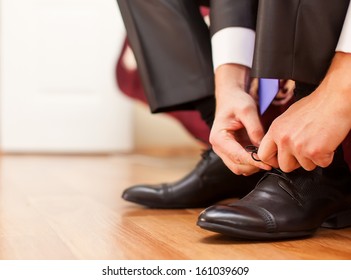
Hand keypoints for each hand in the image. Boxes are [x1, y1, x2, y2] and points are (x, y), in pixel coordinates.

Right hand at [210, 65, 271, 174]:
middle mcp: (218, 147)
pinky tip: (262, 156)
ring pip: (239, 168)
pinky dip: (252, 164)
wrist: (230, 98)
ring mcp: (224, 151)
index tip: (269, 164)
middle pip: (237, 166)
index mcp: (218, 137)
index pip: (237, 155)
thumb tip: (262, 148)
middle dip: (254, 166)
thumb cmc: (236, 102)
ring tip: (268, 158)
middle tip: (272, 161)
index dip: (253, 161)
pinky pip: (241, 164)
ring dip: (254, 167)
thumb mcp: (247, 110)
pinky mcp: (231, 152)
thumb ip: (255, 129)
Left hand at [258, 52, 350, 171]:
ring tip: (318, 141)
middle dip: (296, 163)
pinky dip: (327, 156)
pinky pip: (321, 164)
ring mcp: (298, 147)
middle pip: (284, 166)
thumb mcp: (288, 117)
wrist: (335, 100)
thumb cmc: (316, 105)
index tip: (280, 160)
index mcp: (275, 130)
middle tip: (305, 151)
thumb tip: (279, 146)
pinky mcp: (314, 152)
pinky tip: (327, 142)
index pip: (263, 154)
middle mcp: (284, 139)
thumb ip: (281, 133)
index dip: (273, 161)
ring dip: (313, 158)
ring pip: (305, 166)